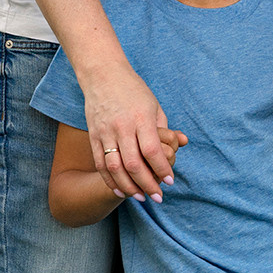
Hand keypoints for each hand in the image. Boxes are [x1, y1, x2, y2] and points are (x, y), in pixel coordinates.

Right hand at [83, 61, 183, 201]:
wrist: (102, 74)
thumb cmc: (133, 89)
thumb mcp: (153, 105)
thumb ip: (163, 129)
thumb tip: (178, 146)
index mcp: (141, 118)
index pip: (153, 151)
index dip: (163, 169)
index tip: (170, 181)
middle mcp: (122, 126)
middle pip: (134, 164)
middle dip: (148, 185)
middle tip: (158, 197)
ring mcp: (105, 132)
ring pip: (115, 168)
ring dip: (129, 187)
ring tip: (140, 197)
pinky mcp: (93, 135)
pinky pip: (100, 164)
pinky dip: (111, 180)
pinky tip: (121, 190)